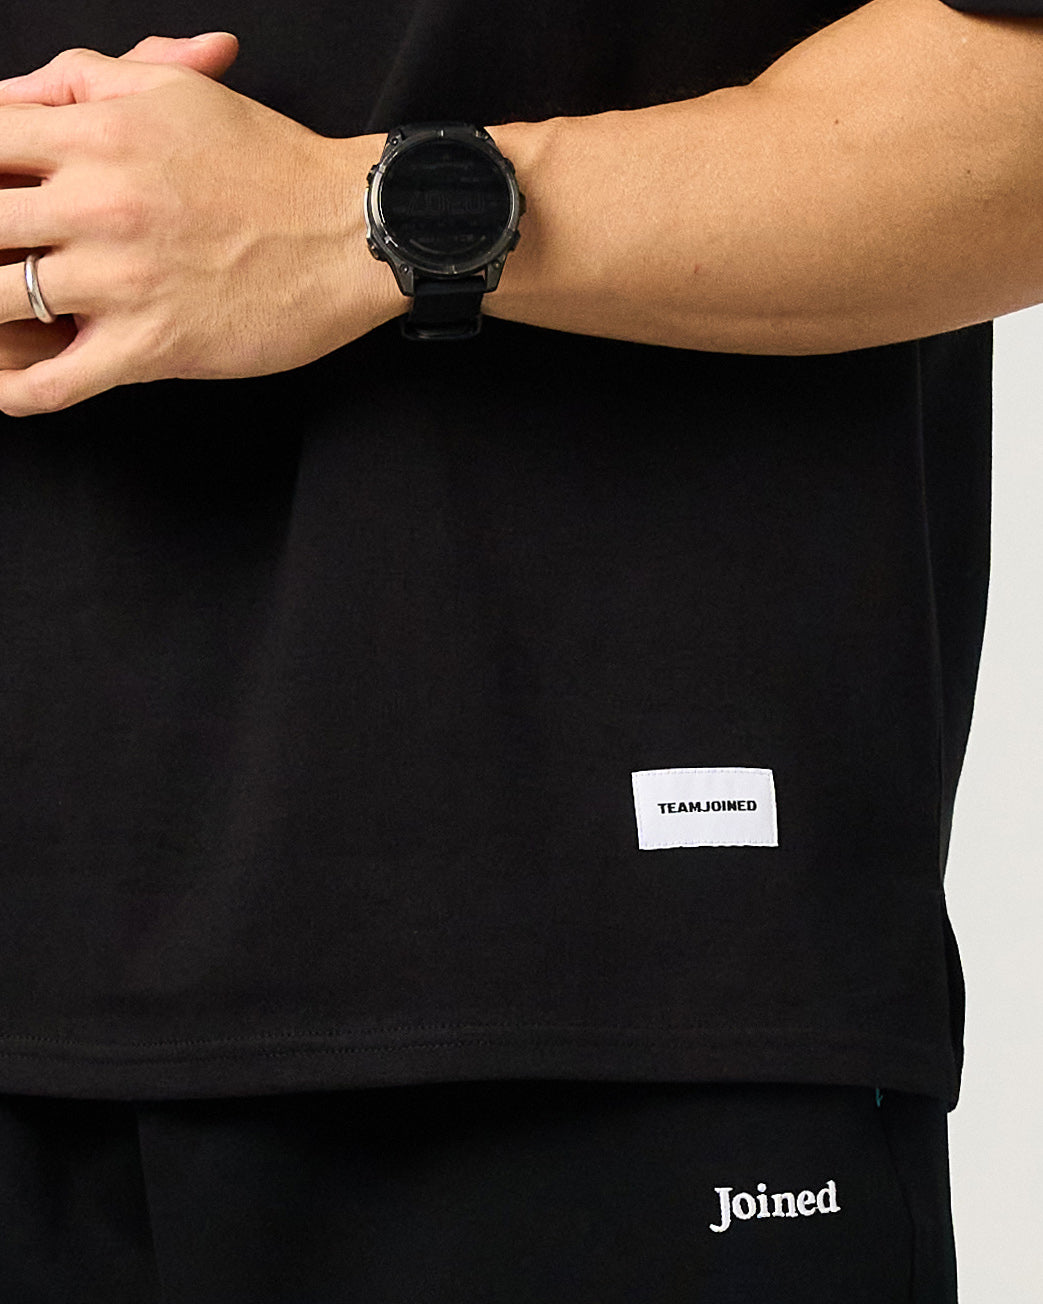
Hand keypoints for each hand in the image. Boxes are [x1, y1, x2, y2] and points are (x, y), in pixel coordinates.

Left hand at [0, 35, 239, 384]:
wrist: (350, 234)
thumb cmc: (272, 165)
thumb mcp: (175, 92)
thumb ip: (84, 80)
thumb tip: (16, 95)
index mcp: (96, 135)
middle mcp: (97, 205)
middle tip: (4, 256)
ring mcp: (121, 281)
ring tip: (5, 315)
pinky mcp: (150, 347)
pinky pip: (52, 385)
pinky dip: (14, 390)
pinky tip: (8, 384)